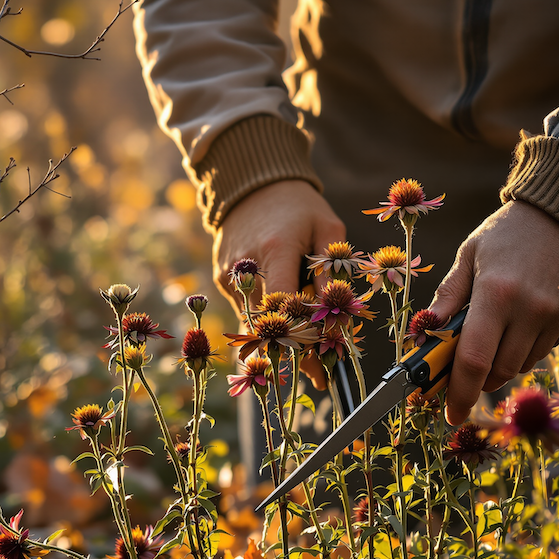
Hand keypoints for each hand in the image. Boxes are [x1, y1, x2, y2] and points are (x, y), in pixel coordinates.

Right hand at [212, 180, 346, 388]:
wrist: (250, 185)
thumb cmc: (298, 207)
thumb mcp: (327, 227)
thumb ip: (332, 268)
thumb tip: (336, 311)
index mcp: (275, 251)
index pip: (287, 307)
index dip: (304, 338)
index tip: (323, 364)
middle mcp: (247, 267)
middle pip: (270, 325)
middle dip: (295, 351)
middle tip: (320, 374)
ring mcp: (230, 276)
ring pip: (257, 322)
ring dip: (281, 339)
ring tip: (308, 353)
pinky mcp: (223, 281)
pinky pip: (248, 309)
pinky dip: (268, 320)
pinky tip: (286, 321)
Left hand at [429, 201, 558, 424]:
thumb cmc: (505, 234)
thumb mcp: (469, 257)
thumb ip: (447, 297)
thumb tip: (424, 334)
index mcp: (497, 294)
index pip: (473, 360)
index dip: (459, 393)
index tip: (450, 413)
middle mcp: (530, 310)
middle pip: (499, 372)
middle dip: (477, 380)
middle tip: (461, 372)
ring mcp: (557, 317)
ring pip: (521, 366)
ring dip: (499, 366)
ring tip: (491, 336)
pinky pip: (542, 353)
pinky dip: (522, 352)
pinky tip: (516, 327)